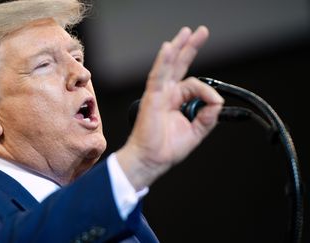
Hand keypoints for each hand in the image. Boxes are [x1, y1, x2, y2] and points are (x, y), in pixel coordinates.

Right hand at [116, 26, 223, 190]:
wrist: (152, 159)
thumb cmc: (167, 147)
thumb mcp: (196, 131)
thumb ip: (208, 116)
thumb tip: (217, 101)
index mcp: (176, 101)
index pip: (194, 85)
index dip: (207, 91)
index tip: (215, 102)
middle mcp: (168, 94)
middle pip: (179, 65)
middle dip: (189, 48)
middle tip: (199, 32)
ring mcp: (159, 94)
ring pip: (169, 66)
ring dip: (177, 48)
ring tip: (186, 33)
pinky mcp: (152, 97)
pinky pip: (158, 76)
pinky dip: (163, 61)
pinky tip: (169, 47)